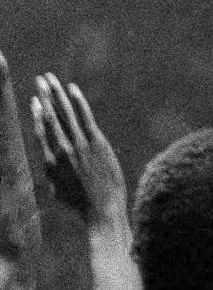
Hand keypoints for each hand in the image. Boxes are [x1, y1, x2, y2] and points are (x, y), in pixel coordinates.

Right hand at [32, 74, 127, 220]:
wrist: (102, 211)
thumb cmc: (80, 206)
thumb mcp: (57, 192)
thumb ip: (51, 176)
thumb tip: (47, 170)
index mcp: (49, 163)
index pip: (39, 132)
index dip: (36, 114)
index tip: (34, 100)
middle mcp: (60, 151)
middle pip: (49, 117)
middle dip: (44, 95)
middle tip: (39, 79)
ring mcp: (79, 146)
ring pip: (64, 114)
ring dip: (56, 94)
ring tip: (50, 78)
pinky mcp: (96, 144)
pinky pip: (85, 117)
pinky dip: (77, 102)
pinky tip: (72, 89)